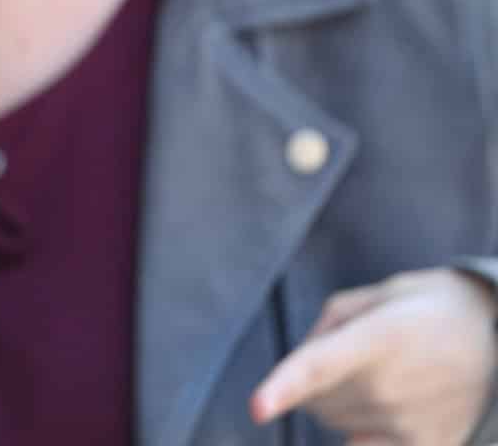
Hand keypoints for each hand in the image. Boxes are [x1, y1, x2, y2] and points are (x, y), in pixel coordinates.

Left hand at [251, 267, 497, 442]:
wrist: (497, 340)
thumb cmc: (425, 310)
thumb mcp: (374, 297)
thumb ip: (326, 328)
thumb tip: (304, 367)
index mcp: (377, 340)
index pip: (318, 368)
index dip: (283, 387)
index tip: (257, 408)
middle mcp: (390, 387)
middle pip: (314, 401)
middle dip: (316, 383)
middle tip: (356, 359)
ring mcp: (408, 423)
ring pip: (332, 424)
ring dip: (338, 406)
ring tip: (379, 378)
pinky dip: (355, 432)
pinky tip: (377, 410)